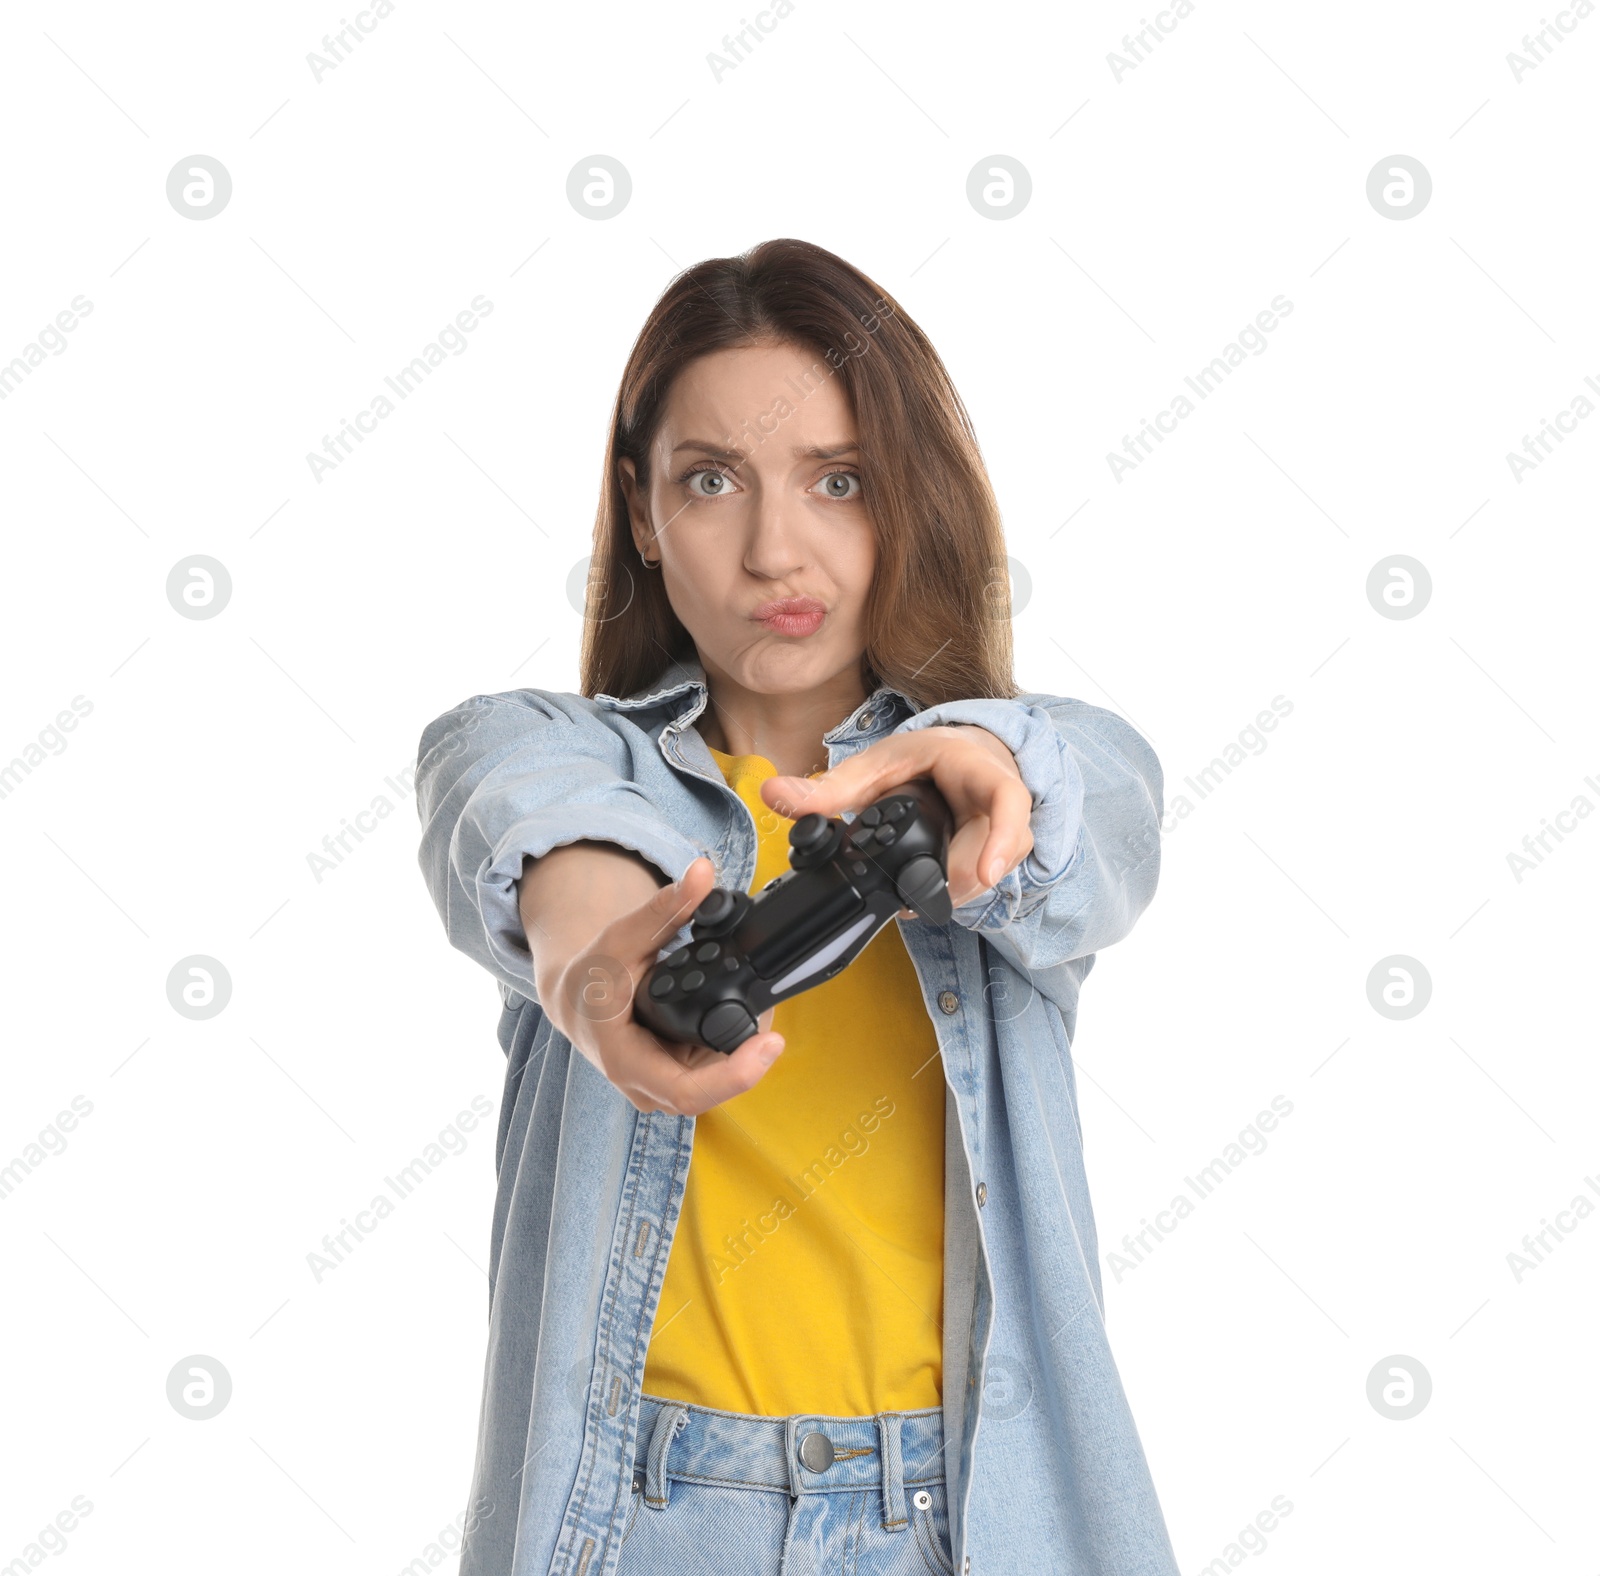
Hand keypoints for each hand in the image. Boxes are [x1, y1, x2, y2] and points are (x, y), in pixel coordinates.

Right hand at [542, 855, 784, 1114]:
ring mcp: (664, 1084)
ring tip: (758, 1005)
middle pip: (715, 1087)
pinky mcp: (677, 1075)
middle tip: (772, 1012)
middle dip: (750, 1053)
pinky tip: (744, 1016)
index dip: (736, 1075)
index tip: (771, 1044)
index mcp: (626, 1061)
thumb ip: (664, 908)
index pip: (689, 1092)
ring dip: (745, 1049)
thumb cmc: (593, 974)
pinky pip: (715, 1070)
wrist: (577, 998)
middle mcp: (647, 1084)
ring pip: (719, 1080)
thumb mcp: (621, 937)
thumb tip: (702, 873)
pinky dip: (735, 1047)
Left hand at [761, 725, 1032, 909]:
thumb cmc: (926, 758)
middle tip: (912, 893)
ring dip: (953, 888)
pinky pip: (987, 879)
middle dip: (954, 879)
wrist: (964, 755)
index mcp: (976, 766)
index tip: (985, 874)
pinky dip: (956, 890)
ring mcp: (1008, 827)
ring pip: (992, 873)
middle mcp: (1002, 798)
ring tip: (914, 890)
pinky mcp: (1004, 849)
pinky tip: (928, 891)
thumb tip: (773, 795)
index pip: (1008, 801)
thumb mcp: (878, 764)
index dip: (1001, 840)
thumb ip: (829, 788)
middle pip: (995, 852)